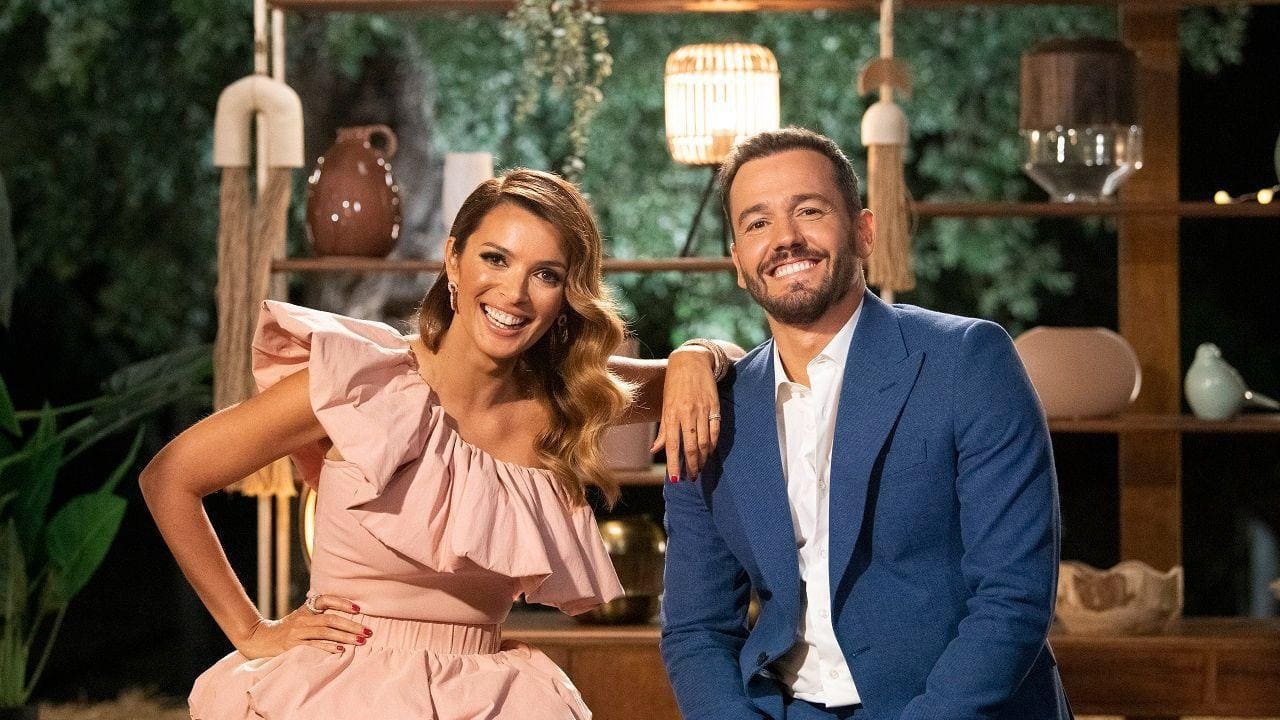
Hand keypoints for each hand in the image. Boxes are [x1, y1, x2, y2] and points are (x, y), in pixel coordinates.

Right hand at [235, 594, 369, 659]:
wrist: (261, 639)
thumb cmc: (287, 629)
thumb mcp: (301, 617)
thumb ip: (318, 614)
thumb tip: (345, 614)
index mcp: (307, 609)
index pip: (326, 600)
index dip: (342, 603)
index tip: (358, 609)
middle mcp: (303, 618)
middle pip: (331, 619)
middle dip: (352, 625)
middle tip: (368, 631)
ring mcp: (298, 632)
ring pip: (326, 632)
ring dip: (345, 637)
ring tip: (360, 641)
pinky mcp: (293, 645)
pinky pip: (314, 645)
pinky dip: (328, 647)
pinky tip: (341, 650)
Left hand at [651, 345, 721, 481]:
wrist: (691, 361)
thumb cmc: (674, 384)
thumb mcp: (665, 405)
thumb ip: (663, 430)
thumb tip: (655, 450)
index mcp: (671, 414)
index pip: (672, 445)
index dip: (675, 464)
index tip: (677, 479)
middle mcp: (687, 414)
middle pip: (691, 447)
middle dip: (692, 465)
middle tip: (692, 477)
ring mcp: (702, 410)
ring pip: (704, 442)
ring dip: (703, 458)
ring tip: (700, 467)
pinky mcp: (714, 406)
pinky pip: (715, 431)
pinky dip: (713, 444)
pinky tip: (709, 451)